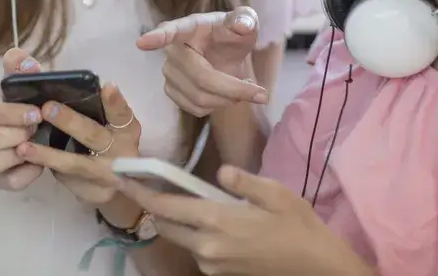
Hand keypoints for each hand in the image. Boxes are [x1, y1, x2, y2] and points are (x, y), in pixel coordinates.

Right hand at [0, 47, 44, 190]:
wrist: (33, 132)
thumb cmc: (26, 103)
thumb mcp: (23, 82)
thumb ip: (22, 67)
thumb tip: (26, 62)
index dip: (8, 113)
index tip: (36, 112)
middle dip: (11, 134)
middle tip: (35, 128)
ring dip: (15, 155)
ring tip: (35, 146)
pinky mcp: (2, 179)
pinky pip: (9, 182)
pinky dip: (25, 175)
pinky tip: (38, 165)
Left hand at [15, 81, 141, 217]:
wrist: (112, 184)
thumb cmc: (106, 140)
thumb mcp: (109, 123)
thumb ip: (95, 104)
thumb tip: (62, 80)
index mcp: (125, 130)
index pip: (122, 113)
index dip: (115, 102)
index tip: (107, 86)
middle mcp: (117, 151)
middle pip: (94, 135)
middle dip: (71, 122)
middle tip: (47, 108)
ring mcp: (101, 173)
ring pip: (74, 163)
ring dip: (48, 154)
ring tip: (24, 146)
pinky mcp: (86, 189)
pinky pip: (62, 176)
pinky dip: (43, 166)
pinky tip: (25, 159)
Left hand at [117, 165, 372, 275]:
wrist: (315, 267)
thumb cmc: (298, 226)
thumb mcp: (275, 193)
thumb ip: (242, 181)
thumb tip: (221, 172)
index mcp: (217, 221)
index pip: (165, 207)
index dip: (140, 192)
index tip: (122, 179)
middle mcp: (207, 247)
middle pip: (165, 225)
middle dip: (154, 206)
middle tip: (147, 185)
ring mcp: (212, 264)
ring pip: (180, 238)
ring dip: (176, 221)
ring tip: (185, 201)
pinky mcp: (219, 273)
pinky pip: (197, 250)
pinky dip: (194, 234)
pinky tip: (209, 222)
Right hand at [136, 7, 267, 115]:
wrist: (224, 52)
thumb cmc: (232, 34)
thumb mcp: (244, 23)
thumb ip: (245, 20)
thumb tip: (242, 24)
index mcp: (188, 28)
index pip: (171, 31)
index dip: (157, 38)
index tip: (142, 43)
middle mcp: (173, 50)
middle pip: (201, 78)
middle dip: (234, 89)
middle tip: (261, 93)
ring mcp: (169, 72)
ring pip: (200, 98)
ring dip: (229, 99)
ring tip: (243, 87)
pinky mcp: (172, 91)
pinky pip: (196, 109)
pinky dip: (218, 106)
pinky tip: (227, 94)